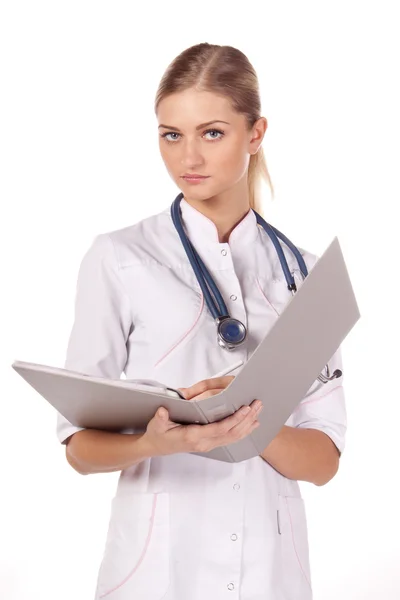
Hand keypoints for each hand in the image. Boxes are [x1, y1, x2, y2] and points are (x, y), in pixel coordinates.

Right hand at [141, 375, 262, 455]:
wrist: (156, 446)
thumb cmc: (158, 434)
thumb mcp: (156, 425)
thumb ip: (160, 418)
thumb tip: (163, 411)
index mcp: (193, 437)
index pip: (220, 429)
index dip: (234, 419)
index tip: (245, 408)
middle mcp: (204, 443)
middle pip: (231, 433)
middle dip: (247, 419)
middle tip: (258, 405)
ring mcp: (208, 444)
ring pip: (233, 437)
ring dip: (247, 425)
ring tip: (259, 412)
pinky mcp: (210, 443)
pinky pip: (230, 438)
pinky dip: (242, 431)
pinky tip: (251, 424)